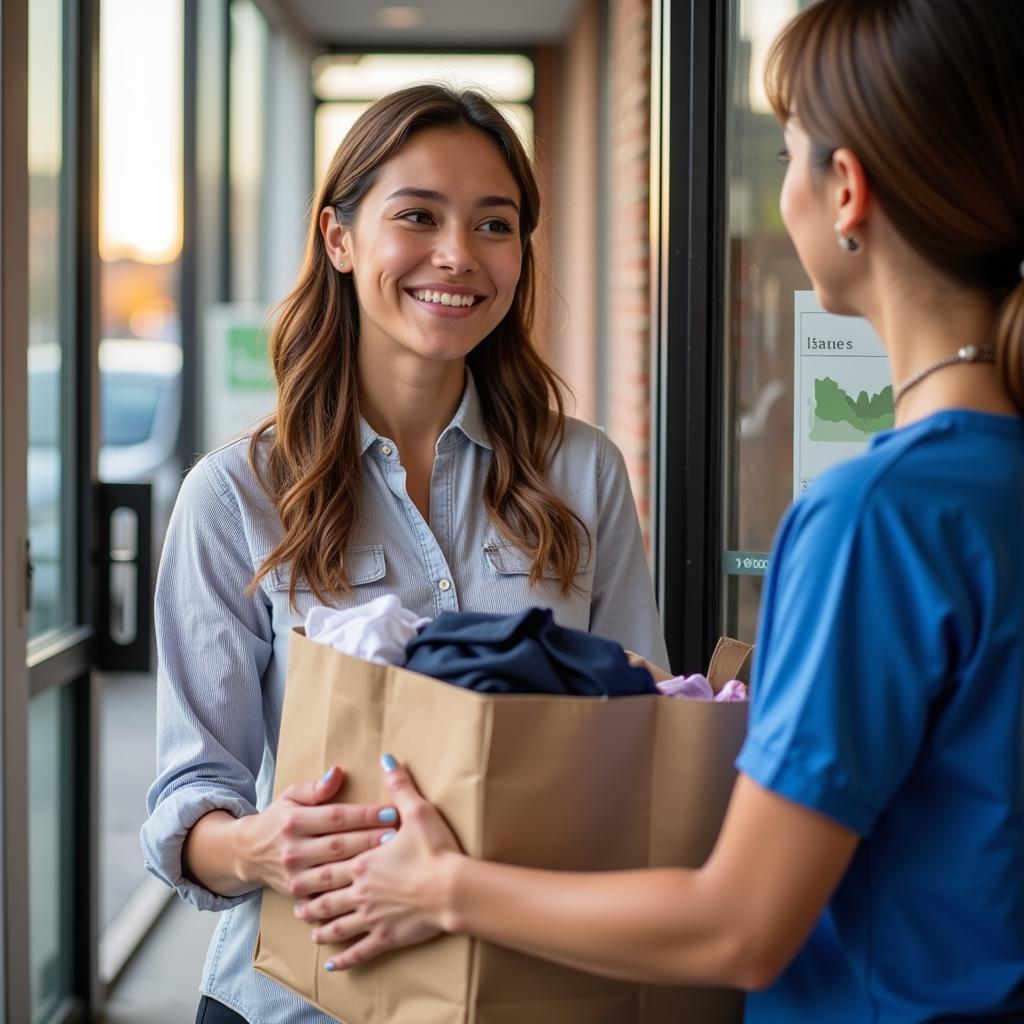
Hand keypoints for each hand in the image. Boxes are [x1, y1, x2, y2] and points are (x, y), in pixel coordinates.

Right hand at [238, 766, 398, 898]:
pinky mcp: (297, 895)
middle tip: (399, 835)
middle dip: (370, 840)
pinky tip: (368, 888)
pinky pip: (325, 898)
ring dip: (363, 868)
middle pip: (338, 846)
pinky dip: (346, 894)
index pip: (335, 817)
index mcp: (294, 821)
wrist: (249, 853)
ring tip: (391, 860)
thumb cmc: (280, 818)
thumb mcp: (291, 796)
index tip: (391, 811)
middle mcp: (293, 850)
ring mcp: (294, 876)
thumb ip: (316, 788)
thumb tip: (338, 772)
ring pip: (333, 875)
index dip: (364, 815)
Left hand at [298, 755, 461, 969]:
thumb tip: (387, 759)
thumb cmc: (436, 850)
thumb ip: (399, 785)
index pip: (333, 863)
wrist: (453, 889)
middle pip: (328, 896)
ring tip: (310, 930)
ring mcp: (372, 916)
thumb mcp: (417, 811)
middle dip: (312, 900)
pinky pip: (360, 950)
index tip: (301, 869)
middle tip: (298, 905)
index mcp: (364, 862)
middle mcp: (361, 890)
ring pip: (338, 925)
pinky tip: (334, 963)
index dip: (317, 866)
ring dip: (322, 927)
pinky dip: (345, 958)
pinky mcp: (386, 936)